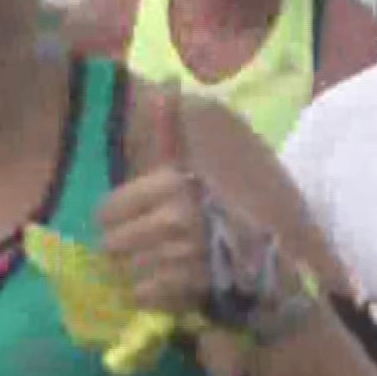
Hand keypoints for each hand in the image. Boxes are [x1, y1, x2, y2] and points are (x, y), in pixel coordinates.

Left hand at [98, 95, 212, 315]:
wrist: (269, 258)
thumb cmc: (222, 204)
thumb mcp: (194, 160)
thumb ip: (173, 127)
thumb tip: (167, 80)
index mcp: (176, 182)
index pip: (107, 210)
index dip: (115, 218)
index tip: (130, 220)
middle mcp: (182, 216)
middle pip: (114, 244)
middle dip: (126, 248)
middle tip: (145, 246)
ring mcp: (189, 254)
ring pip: (130, 269)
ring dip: (141, 270)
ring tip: (160, 264)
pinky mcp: (195, 288)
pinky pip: (147, 294)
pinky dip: (153, 295)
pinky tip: (169, 285)